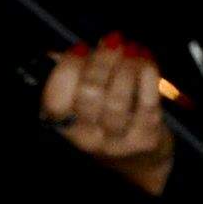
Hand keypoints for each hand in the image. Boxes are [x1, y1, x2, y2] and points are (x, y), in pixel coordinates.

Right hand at [38, 37, 173, 193]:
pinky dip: (147, 75)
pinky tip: (144, 61)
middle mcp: (86, 137)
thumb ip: (69, 75)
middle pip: (88, 95)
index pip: (55, 99)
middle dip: (102, 61)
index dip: (68, 69)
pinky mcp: (145, 138)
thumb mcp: (80, 103)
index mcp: (63, 125)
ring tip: (131, 50)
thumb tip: (55, 53)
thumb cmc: (105, 121)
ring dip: (125, 67)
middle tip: (113, 41)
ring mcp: (116, 141)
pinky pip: (147, 102)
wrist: (138, 162)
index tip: (81, 47)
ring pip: (117, 101)